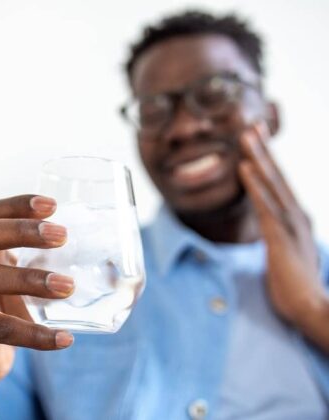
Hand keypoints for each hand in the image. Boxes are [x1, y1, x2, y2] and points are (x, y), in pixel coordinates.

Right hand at [0, 194, 74, 390]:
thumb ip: (43, 265)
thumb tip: (107, 264)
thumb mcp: (17, 279)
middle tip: (62, 235)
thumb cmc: (4, 309)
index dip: (16, 205)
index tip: (52, 204)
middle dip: (20, 230)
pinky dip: (34, 334)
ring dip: (29, 278)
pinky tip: (64, 338)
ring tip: (68, 286)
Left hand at [239, 123, 327, 327]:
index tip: (257, 141)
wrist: (310, 310)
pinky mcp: (280, 238)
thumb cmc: (296, 284)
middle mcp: (296, 216)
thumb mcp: (287, 253)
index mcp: (296, 219)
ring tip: (246, 135)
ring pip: (272, 185)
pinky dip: (255, 185)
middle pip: (277, 177)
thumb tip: (272, 227)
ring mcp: (289, 225)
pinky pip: (264, 206)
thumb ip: (281, 236)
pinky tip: (244, 168)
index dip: (268, 162)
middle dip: (264, 151)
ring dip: (259, 158)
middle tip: (252, 126)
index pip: (280, 185)